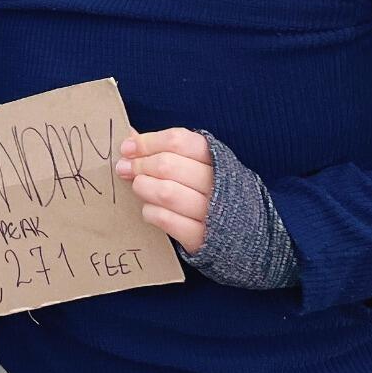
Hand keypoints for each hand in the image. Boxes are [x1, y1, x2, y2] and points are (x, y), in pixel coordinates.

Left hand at [117, 128, 214, 253]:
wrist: (247, 234)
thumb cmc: (212, 192)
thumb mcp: (198, 166)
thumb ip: (167, 150)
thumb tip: (129, 135)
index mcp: (216, 158)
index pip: (178, 140)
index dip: (148, 142)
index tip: (127, 148)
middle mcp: (217, 183)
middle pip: (168, 165)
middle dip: (140, 165)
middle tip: (124, 168)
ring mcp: (212, 212)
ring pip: (167, 192)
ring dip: (143, 187)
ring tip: (138, 187)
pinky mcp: (202, 238)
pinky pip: (167, 220)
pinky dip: (151, 212)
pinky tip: (148, 209)